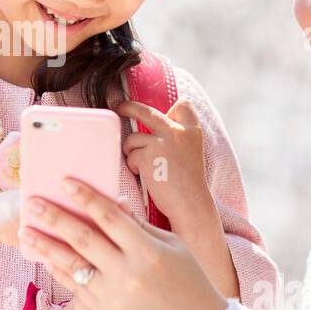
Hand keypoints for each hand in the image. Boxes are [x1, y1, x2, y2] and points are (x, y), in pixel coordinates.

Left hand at [19, 181, 227, 309]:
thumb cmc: (189, 278)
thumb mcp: (171, 245)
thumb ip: (139, 225)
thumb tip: (113, 201)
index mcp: (148, 250)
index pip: (109, 216)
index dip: (85, 196)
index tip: (65, 181)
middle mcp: (128, 273)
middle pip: (83, 238)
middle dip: (55, 217)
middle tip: (33, 201)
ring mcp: (114, 296)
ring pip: (72, 265)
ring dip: (46, 246)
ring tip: (25, 230)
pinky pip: (77, 288)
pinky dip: (60, 270)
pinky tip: (46, 257)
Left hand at [115, 98, 214, 228]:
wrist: (190, 204)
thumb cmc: (188, 183)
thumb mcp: (191, 152)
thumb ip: (178, 137)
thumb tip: (152, 126)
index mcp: (192, 130)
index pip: (183, 105)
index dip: (171, 108)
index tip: (163, 112)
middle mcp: (177, 131)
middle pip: (146, 110)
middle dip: (127, 106)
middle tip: (118, 106)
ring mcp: (161, 142)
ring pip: (133, 138)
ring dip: (132, 151)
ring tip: (142, 165)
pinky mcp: (147, 155)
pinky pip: (130, 154)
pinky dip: (133, 165)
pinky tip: (143, 174)